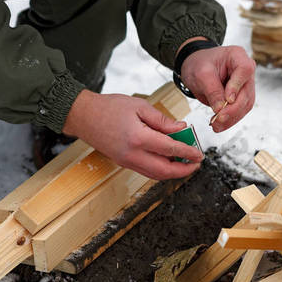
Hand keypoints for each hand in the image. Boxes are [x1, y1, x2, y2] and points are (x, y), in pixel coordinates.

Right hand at [63, 89, 203, 179]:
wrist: (82, 115)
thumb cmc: (109, 107)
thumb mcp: (139, 106)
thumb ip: (162, 120)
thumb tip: (181, 129)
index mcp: (138, 138)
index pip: (169, 149)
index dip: (187, 152)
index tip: (199, 154)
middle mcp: (132, 154)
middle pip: (164, 170)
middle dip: (183, 170)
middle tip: (196, 164)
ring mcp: (126, 161)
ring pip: (156, 174)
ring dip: (173, 172)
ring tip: (186, 163)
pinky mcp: (123, 163)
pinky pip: (146, 171)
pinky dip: (161, 170)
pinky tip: (169, 161)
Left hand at [179, 42, 255, 132]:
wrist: (196, 68)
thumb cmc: (199, 64)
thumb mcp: (201, 74)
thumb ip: (212, 90)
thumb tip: (220, 108)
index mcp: (237, 56)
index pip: (244, 70)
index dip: (237, 86)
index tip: (227, 99)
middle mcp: (246, 71)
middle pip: (246, 92)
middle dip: (233, 109)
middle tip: (219, 119)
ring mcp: (245, 85)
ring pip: (245, 105)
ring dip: (232, 118)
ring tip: (217, 125)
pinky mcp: (242, 97)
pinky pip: (240, 110)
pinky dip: (230, 120)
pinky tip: (220, 125)